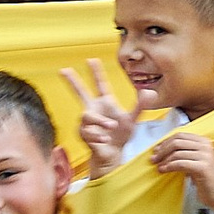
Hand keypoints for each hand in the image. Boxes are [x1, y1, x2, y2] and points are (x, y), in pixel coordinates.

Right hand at [59, 58, 139, 174]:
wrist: (113, 154)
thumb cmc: (121, 135)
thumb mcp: (132, 120)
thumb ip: (140, 106)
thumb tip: (149, 92)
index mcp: (105, 102)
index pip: (100, 84)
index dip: (96, 72)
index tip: (91, 59)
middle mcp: (93, 109)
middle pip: (80, 92)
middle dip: (72, 81)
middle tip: (63, 70)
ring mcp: (86, 121)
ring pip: (87, 116)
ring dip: (100, 121)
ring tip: (111, 127)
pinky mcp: (83, 133)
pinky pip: (88, 131)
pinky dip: (98, 135)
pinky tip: (105, 139)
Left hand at [151, 130, 213, 207]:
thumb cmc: (206, 179)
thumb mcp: (195, 161)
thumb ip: (184, 152)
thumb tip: (162, 149)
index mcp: (204, 141)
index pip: (180, 135)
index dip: (166, 142)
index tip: (157, 150)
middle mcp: (206, 146)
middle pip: (177, 142)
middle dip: (162, 150)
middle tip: (154, 158)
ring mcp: (206, 156)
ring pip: (177, 153)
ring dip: (164, 160)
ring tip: (158, 166)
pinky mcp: (203, 167)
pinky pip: (180, 164)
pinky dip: (169, 167)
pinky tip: (163, 170)